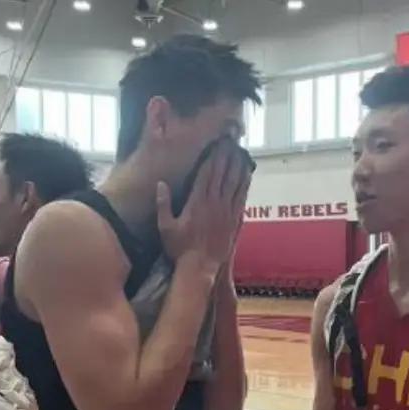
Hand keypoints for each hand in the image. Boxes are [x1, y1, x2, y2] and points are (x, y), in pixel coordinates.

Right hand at [156, 139, 251, 279]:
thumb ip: (163, 204)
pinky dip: (244, 185)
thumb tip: (161, 184)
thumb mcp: (165, 227)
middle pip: (222, 173)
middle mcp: (214, 202)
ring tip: (241, 153)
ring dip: (238, 166)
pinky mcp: (234, 221)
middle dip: (226, 156)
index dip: (212, 156)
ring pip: (235, 183)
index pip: (206, 173)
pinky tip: (247, 176)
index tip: (216, 144)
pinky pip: (241, 198)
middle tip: (230, 142)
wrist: (200, 267)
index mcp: (197, 201)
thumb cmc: (180, 248)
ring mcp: (226, 211)